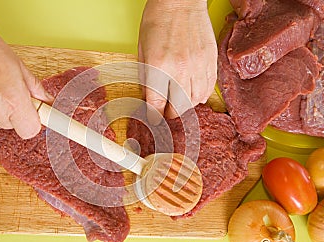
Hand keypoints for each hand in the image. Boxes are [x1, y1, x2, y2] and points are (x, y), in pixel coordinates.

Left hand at [138, 0, 216, 123]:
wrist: (181, 1)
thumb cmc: (157, 21)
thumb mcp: (142, 49)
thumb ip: (146, 76)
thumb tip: (150, 98)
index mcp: (158, 66)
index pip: (157, 103)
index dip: (154, 115)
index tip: (153, 118)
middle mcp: (180, 69)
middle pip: (178, 107)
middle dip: (170, 113)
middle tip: (166, 111)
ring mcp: (198, 65)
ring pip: (195, 100)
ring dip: (186, 105)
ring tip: (179, 101)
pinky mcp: (211, 61)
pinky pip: (208, 88)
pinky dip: (200, 95)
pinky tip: (193, 93)